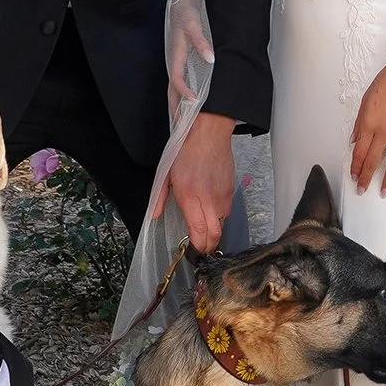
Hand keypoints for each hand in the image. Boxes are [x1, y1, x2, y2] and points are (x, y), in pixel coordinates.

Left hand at [165, 111, 237, 251]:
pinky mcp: (231, 190)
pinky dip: (220, 218)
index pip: (198, 231)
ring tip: (205, 233)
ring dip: (214, 232)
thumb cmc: (186, 150)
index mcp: (190, 196)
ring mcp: (223, 195)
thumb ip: (159, 198)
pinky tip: (211, 213)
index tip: (192, 252)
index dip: (198, 247)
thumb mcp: (165, 174)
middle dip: (208, 247)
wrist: (209, 133)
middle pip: (215, 235)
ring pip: (222, 224)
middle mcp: (209, 199)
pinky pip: (227, 212)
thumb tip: (154, 216)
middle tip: (201, 251)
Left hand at [351, 53, 385, 196]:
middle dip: (366, 177)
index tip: (353, 176)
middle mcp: (383, 131)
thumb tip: (355, 140)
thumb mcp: (366, 101)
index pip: (359, 152)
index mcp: (369, 124)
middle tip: (362, 190)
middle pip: (373, 160)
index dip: (355, 166)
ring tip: (384, 192)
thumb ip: (360, 123)